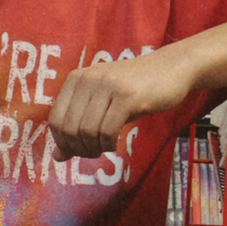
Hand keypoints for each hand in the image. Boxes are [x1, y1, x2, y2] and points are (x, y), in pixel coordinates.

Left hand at [48, 47, 197, 159]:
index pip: (55, 120)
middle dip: (78, 149)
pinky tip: (115, 143)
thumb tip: (57, 157)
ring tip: (105, 147)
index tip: (77, 151)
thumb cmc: (133, 91)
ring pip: (87, 131)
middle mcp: (88, 79)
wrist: (171, 68)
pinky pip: (107, 131)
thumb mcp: (100, 107)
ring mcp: (107, 85)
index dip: (63, 143)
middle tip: (92, 153)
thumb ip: (77, 128)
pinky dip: (108, 144)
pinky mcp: (127, 96)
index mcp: (76, 79)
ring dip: (94, 148)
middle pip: (69, 129)